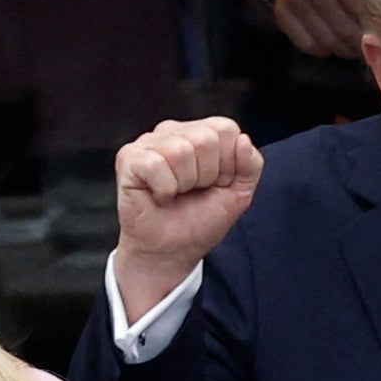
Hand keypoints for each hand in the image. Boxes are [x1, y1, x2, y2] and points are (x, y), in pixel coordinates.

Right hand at [112, 118, 264, 319]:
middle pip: (205, 139)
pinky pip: (156, 165)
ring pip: (181, 151)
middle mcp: (174, 132)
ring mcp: (149, 142)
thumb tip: (243, 139)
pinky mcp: (129, 158)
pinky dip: (163, 190)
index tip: (215, 184)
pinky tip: (159, 196)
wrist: (171, 251)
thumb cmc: (199, 220)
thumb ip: (251, 165)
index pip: (226, 129)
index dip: (227, 164)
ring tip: (175, 193)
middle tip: (192, 191)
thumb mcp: (238, 193)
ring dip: (184, 184)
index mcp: (200, 133)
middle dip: (206, 175)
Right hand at [263, 0, 363, 57]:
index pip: (360, 8)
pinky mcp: (281, 15)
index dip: (374, 26)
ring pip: (327, 42)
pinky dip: (324, 50)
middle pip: (344, 30)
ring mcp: (293, 0)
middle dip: (361, 45)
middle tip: (371, 49)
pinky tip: (332, 43)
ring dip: (345, 51)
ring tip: (355, 49)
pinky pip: (309, 46)